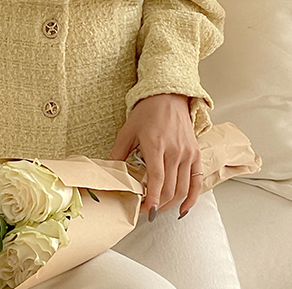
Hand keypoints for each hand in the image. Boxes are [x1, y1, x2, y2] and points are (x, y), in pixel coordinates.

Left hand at [109, 93, 202, 219]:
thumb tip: (110, 170)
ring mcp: (188, 153)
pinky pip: (197, 181)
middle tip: (148, 211)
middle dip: (159, 205)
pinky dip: (192, 198)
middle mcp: (175, 151)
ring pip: (184, 189)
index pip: (157, 180)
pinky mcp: (196, 154)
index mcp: (156, 145)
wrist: (168, 97)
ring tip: (160, 209)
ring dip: (172, 204)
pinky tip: (182, 208)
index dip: (152, 199)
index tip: (146, 211)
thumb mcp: (128, 130)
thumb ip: (119, 152)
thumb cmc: (147, 112)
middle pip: (171, 188)